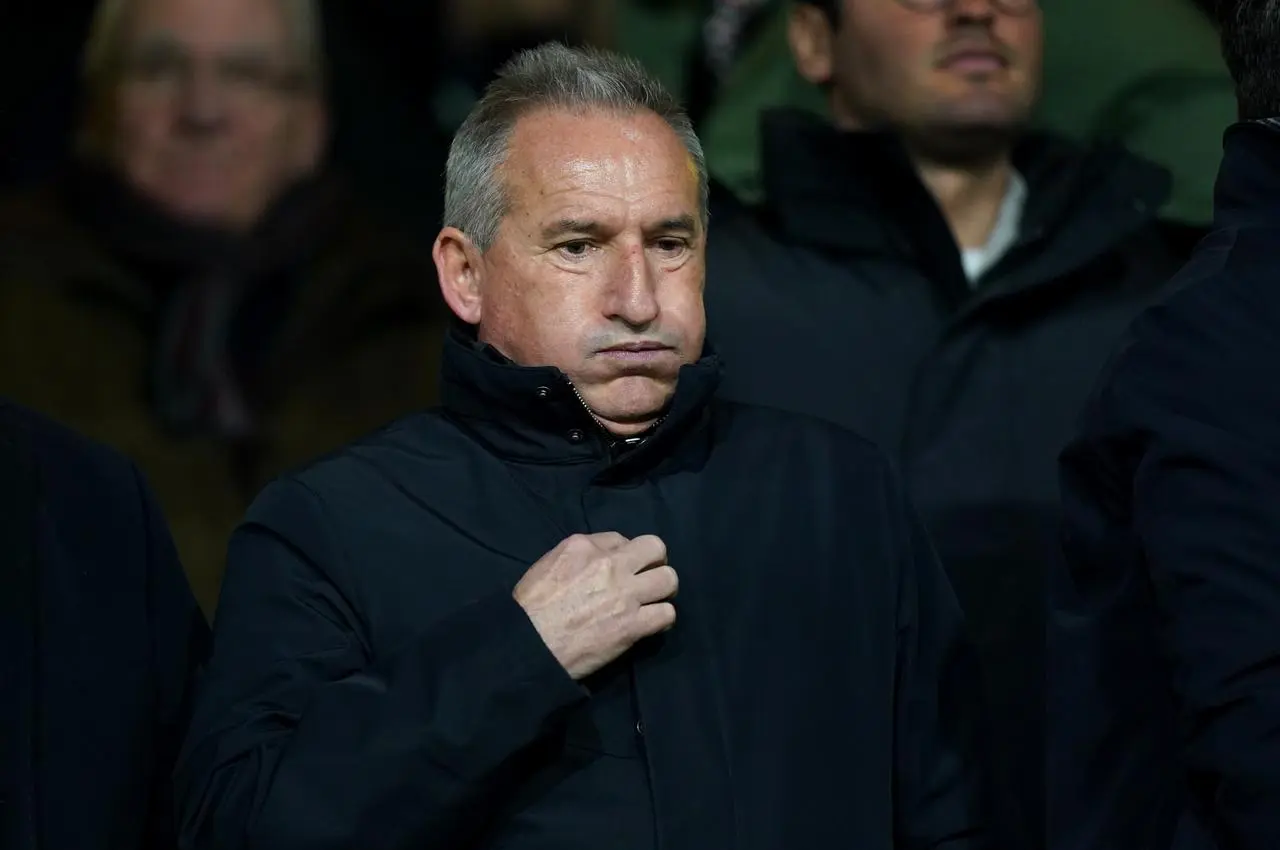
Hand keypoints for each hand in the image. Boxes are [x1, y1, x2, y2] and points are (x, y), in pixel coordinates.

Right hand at [514, 532, 676, 679]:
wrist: (528, 645)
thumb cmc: (530, 608)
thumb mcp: (547, 565)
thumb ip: (577, 557)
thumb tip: (599, 559)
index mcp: (584, 546)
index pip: (621, 539)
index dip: (624, 555)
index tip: (619, 570)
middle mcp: (610, 564)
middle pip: (655, 548)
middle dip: (654, 562)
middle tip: (646, 579)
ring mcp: (624, 594)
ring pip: (669, 579)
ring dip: (663, 590)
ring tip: (653, 601)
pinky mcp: (632, 625)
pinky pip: (667, 614)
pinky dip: (662, 619)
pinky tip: (652, 623)